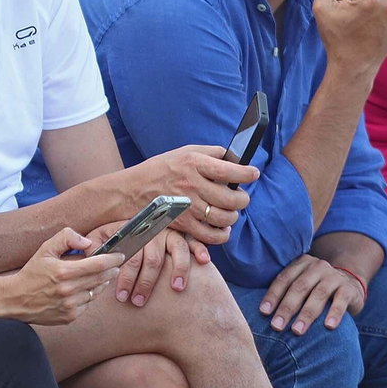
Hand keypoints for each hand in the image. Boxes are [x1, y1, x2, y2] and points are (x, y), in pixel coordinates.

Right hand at [4, 228, 124, 324]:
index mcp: (63, 272)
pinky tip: (82, 289)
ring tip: (98, 276)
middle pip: (101, 278)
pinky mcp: (70, 317)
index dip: (112, 259)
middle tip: (114, 265)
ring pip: (96, 292)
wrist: (16, 299)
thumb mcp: (45, 249)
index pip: (98, 264)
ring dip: (100, 283)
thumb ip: (66, 238)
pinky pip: (87, 304)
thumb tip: (87, 242)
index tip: (120, 255)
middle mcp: (69, 291)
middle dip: (110, 270)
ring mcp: (70, 306)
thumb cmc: (32, 272)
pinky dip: (88, 295)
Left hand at [97, 223, 209, 305]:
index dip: (125, 277)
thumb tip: (85, 251)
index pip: (130, 256)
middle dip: (146, 283)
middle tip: (139, 302)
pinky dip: (200, 250)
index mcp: (132, 231)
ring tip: (176, 289)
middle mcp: (152, 231)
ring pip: (176, 251)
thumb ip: (93, 243)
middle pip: (152, 259)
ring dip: (178, 270)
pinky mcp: (184, 235)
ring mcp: (169, 232)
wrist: (133, 214)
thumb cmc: (114, 234)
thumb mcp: (100, 234)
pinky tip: (202, 262)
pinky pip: (194, 241)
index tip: (121, 297)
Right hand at [121, 146, 257, 245]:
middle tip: (242, 197)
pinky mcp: (183, 224)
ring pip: (224, 218)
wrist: (132, 190)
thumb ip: (211, 153)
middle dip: (243, 199)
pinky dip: (222, 234)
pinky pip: (211, 235)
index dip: (247, 174)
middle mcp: (192, 185)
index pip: (229, 170)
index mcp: (194, 163)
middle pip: (231, 199)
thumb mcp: (184, 152)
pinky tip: (223, 228)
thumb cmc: (161, 169)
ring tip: (230, 211)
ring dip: (233, 216)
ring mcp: (187, 207)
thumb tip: (234, 157)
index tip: (253, 174)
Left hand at [259, 255, 365, 334]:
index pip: (284, 279)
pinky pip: (341, 301)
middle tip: (276, 326)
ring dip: (306, 314)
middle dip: (286, 308)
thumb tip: (261, 313)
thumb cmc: (316, 289)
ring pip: (318, 295)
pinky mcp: (348, 289)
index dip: (273, 295)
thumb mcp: (302, 284)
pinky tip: (328, 326)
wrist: (350, 284)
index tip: (263, 312)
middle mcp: (317, 266)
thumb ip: (286, 291)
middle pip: (299, 288)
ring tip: (297, 331)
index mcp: (301, 264)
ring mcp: (334, 276)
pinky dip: (334, 313)